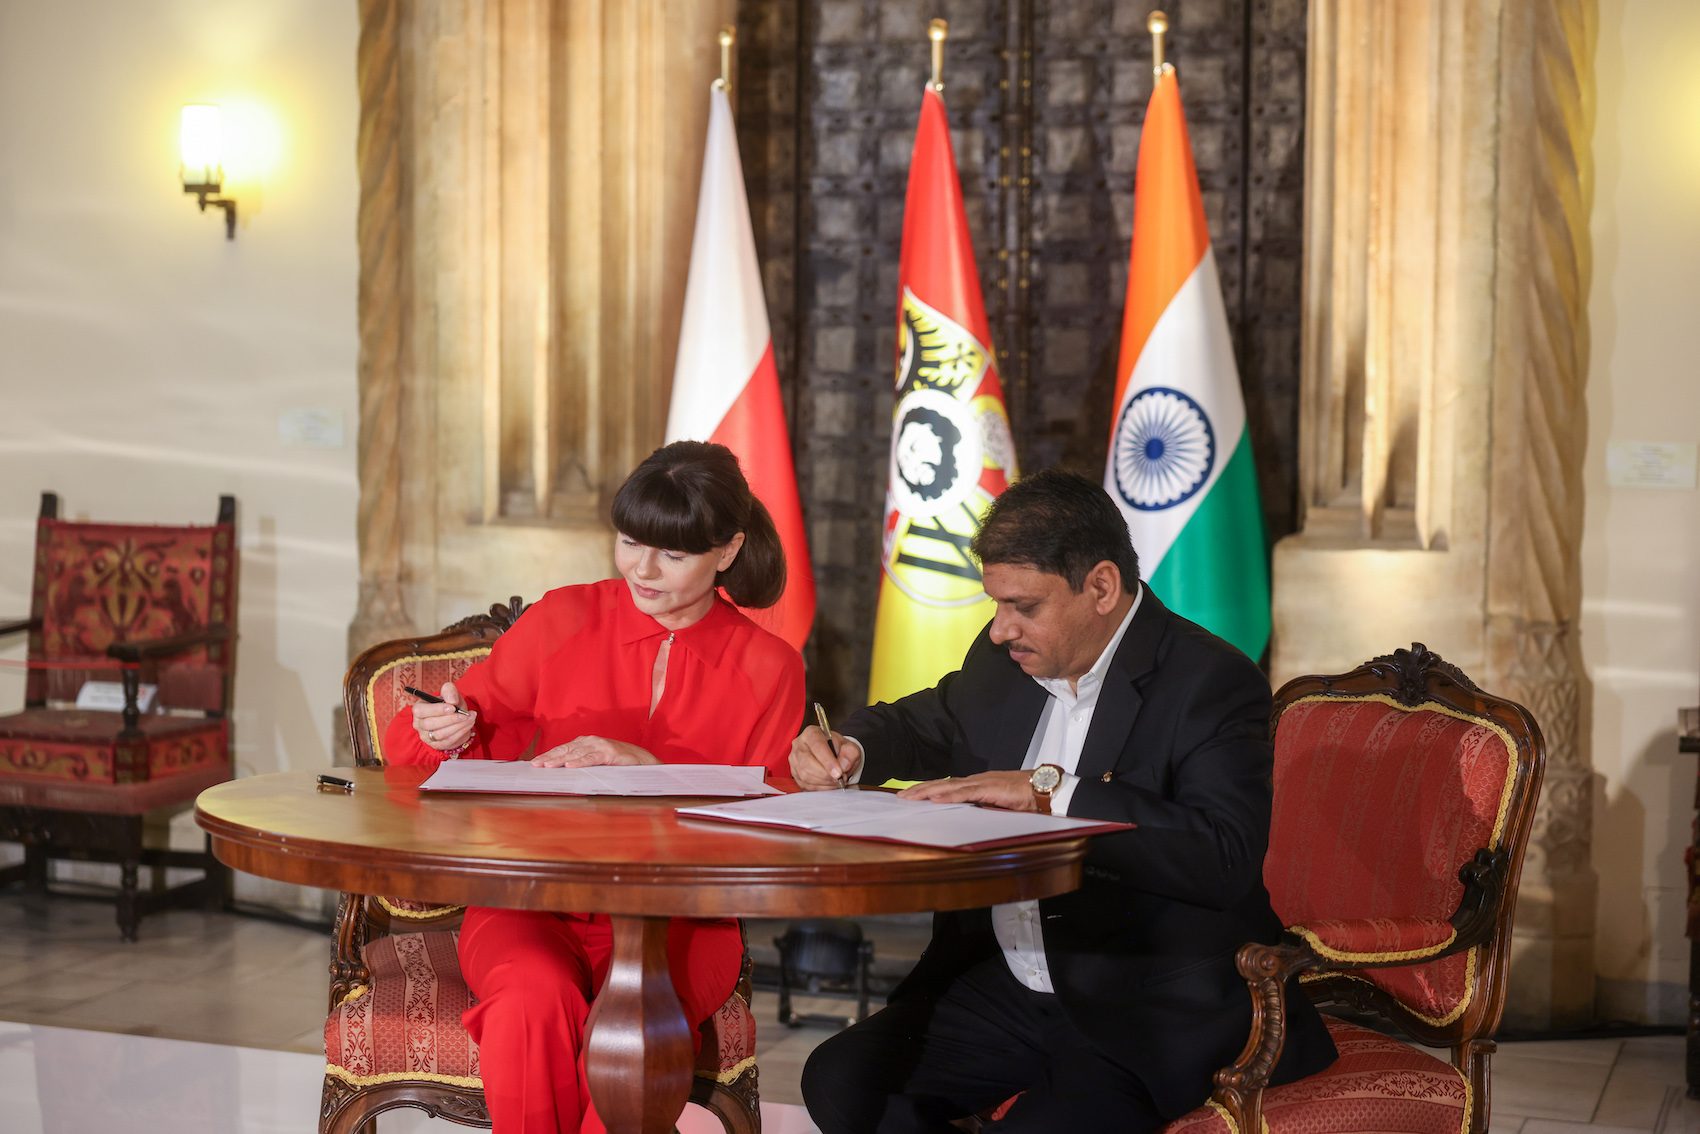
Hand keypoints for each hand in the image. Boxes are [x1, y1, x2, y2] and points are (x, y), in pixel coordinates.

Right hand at [412, 682, 476, 751]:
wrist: (455, 717)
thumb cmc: (449, 704)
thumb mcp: (449, 693)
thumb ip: (449, 691)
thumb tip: (452, 701)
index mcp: (418, 709)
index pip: (421, 711)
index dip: (437, 710)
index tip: (453, 707)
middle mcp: (419, 724)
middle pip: (430, 724)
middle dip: (450, 719)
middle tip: (465, 715)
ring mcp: (426, 736)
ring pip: (440, 734)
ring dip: (457, 726)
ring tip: (470, 718)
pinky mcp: (436, 745)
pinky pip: (448, 741)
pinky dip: (460, 733)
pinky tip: (469, 725)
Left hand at [531, 736, 656, 767]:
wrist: (643, 761)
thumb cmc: (619, 762)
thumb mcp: (597, 762)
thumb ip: (583, 763)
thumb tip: (562, 772)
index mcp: (587, 742)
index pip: (564, 749)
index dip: (549, 755)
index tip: (535, 762)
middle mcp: (592, 741)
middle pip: (566, 749)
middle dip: (550, 757)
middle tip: (535, 765)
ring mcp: (601, 746)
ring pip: (577, 753)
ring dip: (560, 760)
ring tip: (548, 766)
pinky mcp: (610, 753)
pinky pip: (592, 758)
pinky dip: (580, 762)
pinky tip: (570, 766)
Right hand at [789, 726, 862, 789]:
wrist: (834, 756)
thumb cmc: (840, 750)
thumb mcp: (851, 748)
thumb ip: (850, 754)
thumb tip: (844, 765)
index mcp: (811, 733)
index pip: (817, 746)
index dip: (828, 761)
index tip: (839, 772)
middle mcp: (799, 745)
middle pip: (807, 762)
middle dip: (826, 774)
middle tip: (840, 778)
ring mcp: (795, 760)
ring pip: (805, 776)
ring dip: (824, 782)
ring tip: (836, 781)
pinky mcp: (795, 774)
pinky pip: (805, 785)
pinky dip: (820, 788)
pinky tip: (829, 784)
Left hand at [899, 770, 1041, 811]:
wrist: (1049, 788)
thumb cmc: (1030, 797)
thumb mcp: (1002, 807)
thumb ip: (987, 811)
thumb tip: (972, 820)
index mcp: (980, 785)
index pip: (949, 787)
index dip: (930, 790)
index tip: (912, 796)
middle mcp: (978, 781)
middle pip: (944, 784)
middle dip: (921, 790)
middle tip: (901, 797)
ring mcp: (984, 782)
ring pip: (950, 786)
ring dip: (928, 791)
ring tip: (910, 797)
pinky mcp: (991, 788)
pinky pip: (966, 792)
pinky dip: (948, 794)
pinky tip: (935, 797)